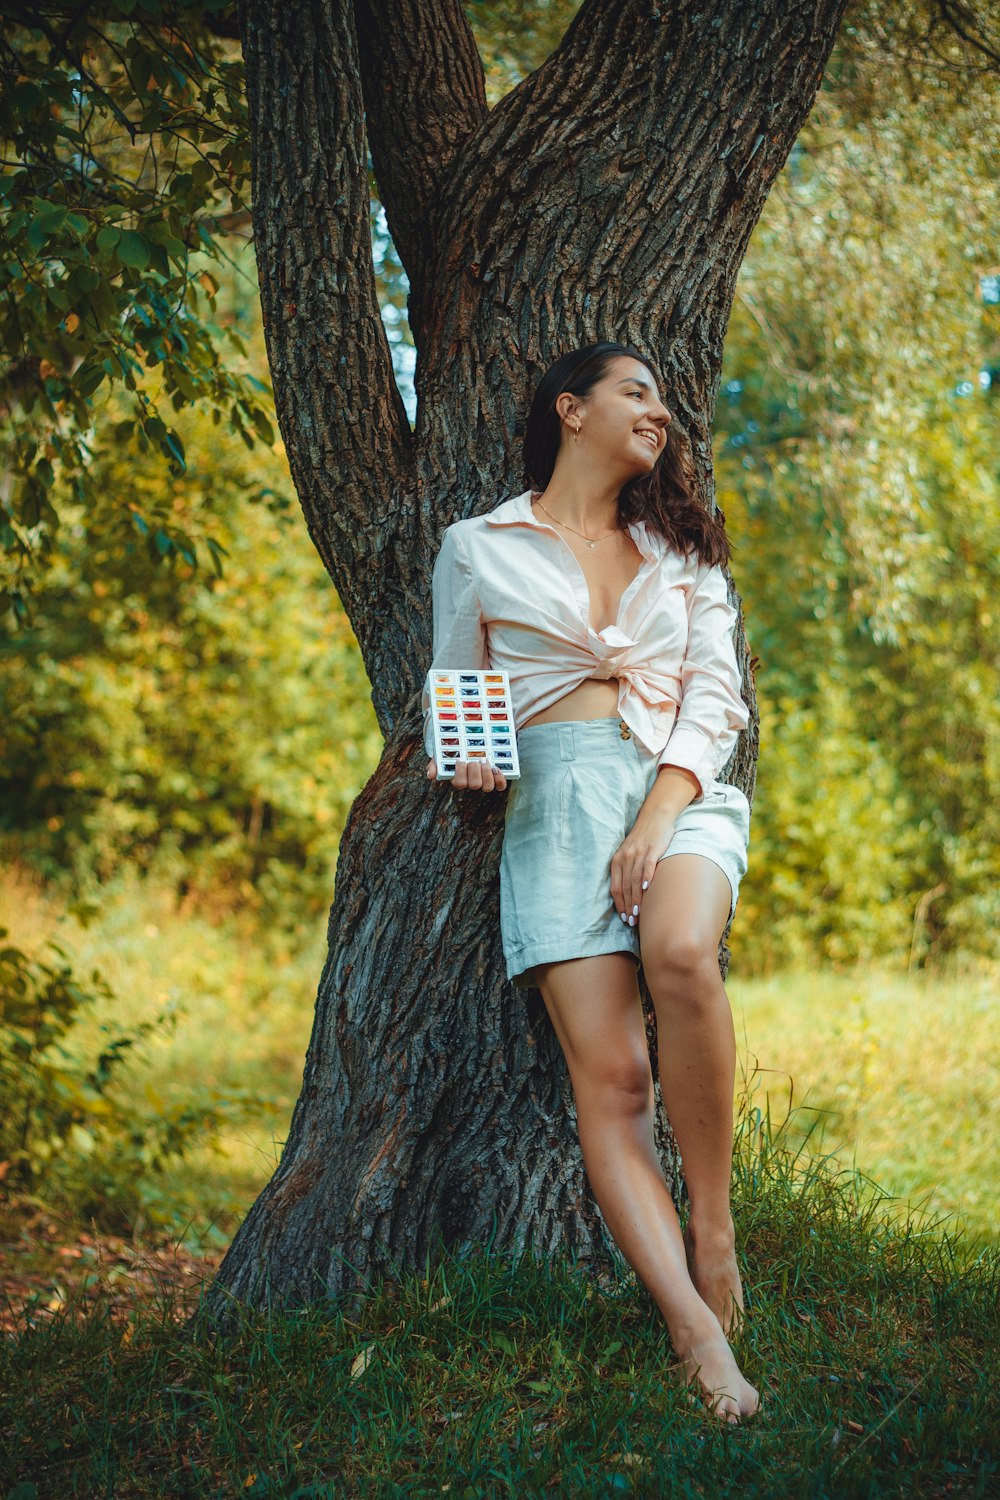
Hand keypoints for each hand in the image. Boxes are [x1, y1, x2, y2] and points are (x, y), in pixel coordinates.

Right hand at [426, 757, 506, 791]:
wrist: (468, 744)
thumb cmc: (454, 751)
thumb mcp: (442, 755)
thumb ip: (435, 764)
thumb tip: (431, 775)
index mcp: (458, 779)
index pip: (460, 783)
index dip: (461, 773)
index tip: (460, 759)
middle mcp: (472, 783)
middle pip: (475, 785)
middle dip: (475, 771)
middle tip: (475, 758)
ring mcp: (484, 782)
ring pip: (487, 787)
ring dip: (487, 774)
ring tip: (485, 761)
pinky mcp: (496, 779)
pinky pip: (500, 786)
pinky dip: (499, 778)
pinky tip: (496, 768)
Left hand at [610, 810, 675, 928]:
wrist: (654, 817)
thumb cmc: (642, 840)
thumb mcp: (628, 854)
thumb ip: (626, 871)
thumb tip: (627, 895)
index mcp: (617, 861)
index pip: (615, 888)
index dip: (619, 905)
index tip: (624, 918)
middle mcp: (625, 858)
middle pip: (624, 887)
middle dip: (628, 907)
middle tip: (632, 922)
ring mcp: (638, 853)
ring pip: (635, 881)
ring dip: (636, 899)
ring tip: (639, 914)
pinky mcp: (652, 849)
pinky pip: (647, 866)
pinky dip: (646, 878)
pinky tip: (647, 889)